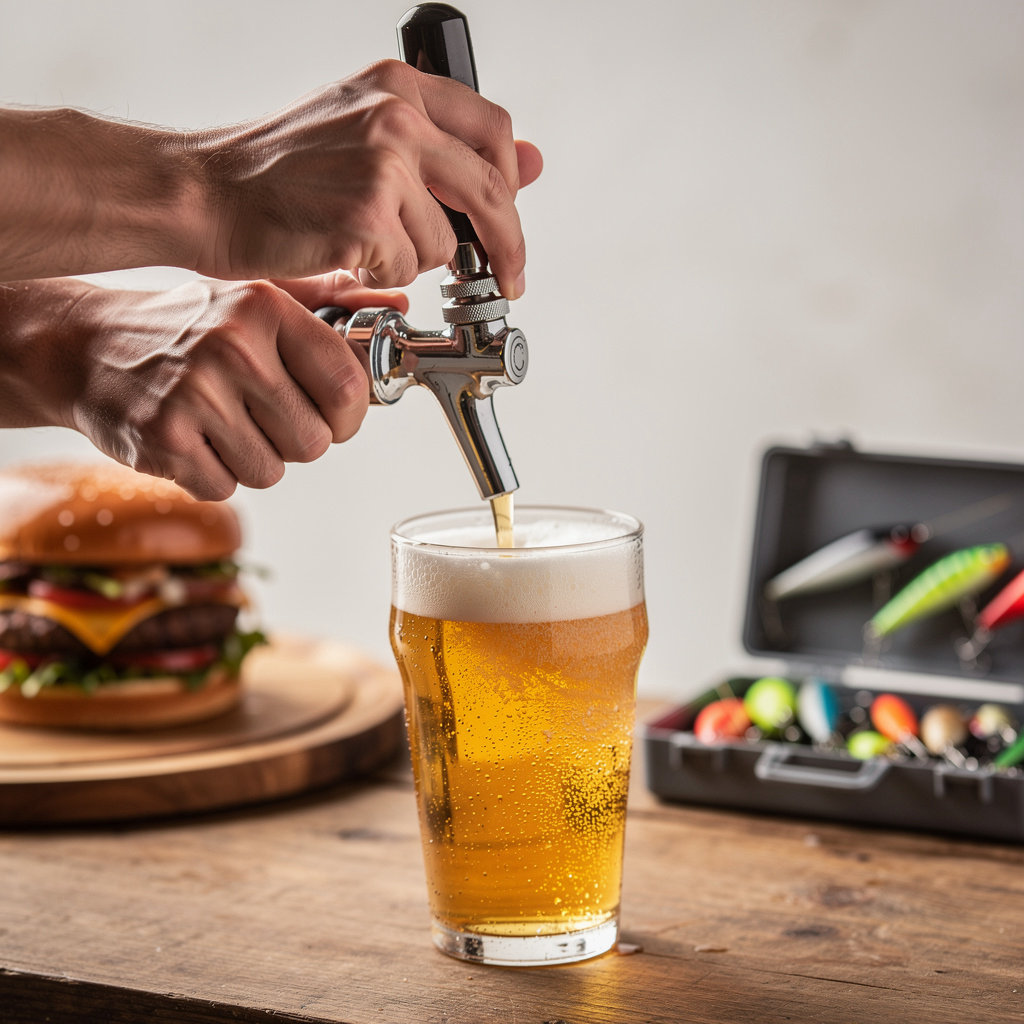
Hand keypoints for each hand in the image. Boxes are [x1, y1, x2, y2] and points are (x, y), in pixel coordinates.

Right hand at [0, 274, 406, 500]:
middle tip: (263, 418)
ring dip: (254, 460)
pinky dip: (214, 475)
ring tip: (222, 424)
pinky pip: (226, 488)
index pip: (348, 385)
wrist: (82, 348)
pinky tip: (193, 440)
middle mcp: (233, 348)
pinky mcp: (164, 441)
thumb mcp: (253, 299)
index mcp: (266, 309)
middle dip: (296, 441)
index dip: (349, 416)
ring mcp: (195, 395)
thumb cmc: (183, 328)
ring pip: (272, 471)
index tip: (334, 417)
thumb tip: (397, 308)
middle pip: (314, 441)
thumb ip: (327, 305)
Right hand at [190, 60, 542, 297]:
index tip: (508, 216)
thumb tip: (529, 163)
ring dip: (412, 259)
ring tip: (360, 242)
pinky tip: (342, 254)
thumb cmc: (274, 170)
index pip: (493, 129)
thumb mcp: (360, 132)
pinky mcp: (365, 217)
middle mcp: (395, 116)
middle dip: (506, 245)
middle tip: (506, 276)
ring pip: (443, 243)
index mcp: (397, 86)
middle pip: (490, 191)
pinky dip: (380, 274)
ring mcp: (382, 165)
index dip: (510, 182)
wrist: (204, 192)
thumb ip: (441, 146)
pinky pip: (407, 269)